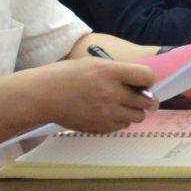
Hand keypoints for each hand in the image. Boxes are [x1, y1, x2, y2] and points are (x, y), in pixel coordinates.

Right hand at [31, 57, 158, 132]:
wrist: (43, 95)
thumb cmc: (69, 76)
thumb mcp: (96, 64)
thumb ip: (120, 72)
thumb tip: (144, 83)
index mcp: (110, 72)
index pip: (147, 77)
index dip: (147, 80)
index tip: (142, 82)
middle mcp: (111, 93)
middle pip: (147, 101)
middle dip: (146, 99)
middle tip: (140, 97)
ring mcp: (106, 113)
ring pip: (138, 117)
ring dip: (134, 111)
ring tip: (121, 105)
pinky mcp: (100, 127)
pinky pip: (123, 126)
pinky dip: (120, 120)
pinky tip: (108, 112)